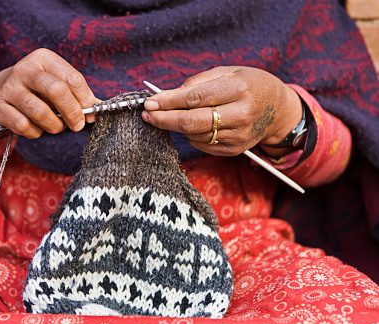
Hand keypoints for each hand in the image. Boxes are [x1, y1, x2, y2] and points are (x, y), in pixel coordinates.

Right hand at [0, 48, 95, 138]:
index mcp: (44, 58)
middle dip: (73, 112)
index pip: (72, 78)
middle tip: (78, 125)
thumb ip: (77, 95)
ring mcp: (9, 88)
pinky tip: (37, 128)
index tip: (90, 112)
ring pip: (40, 112)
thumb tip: (98, 109)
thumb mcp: (55, 83)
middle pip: (57, 91)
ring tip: (57, 126)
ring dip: (54, 126)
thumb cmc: (36, 90)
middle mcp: (25, 69)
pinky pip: (25, 126)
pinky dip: (36, 132)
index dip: (85, 98)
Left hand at [143, 66, 302, 157]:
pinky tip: (192, 125)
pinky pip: (203, 145)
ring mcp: (239, 135)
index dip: (169, 102)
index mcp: (239, 89)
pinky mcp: (235, 150)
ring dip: (176, 127)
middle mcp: (241, 114)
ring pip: (195, 135)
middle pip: (192, 122)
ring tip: (167, 117)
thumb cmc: (248, 84)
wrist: (277, 110)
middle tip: (147, 115)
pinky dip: (191, 135)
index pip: (195, 98)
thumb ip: (199, 82)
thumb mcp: (228, 72)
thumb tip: (170, 95)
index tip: (149, 103)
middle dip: (164, 119)